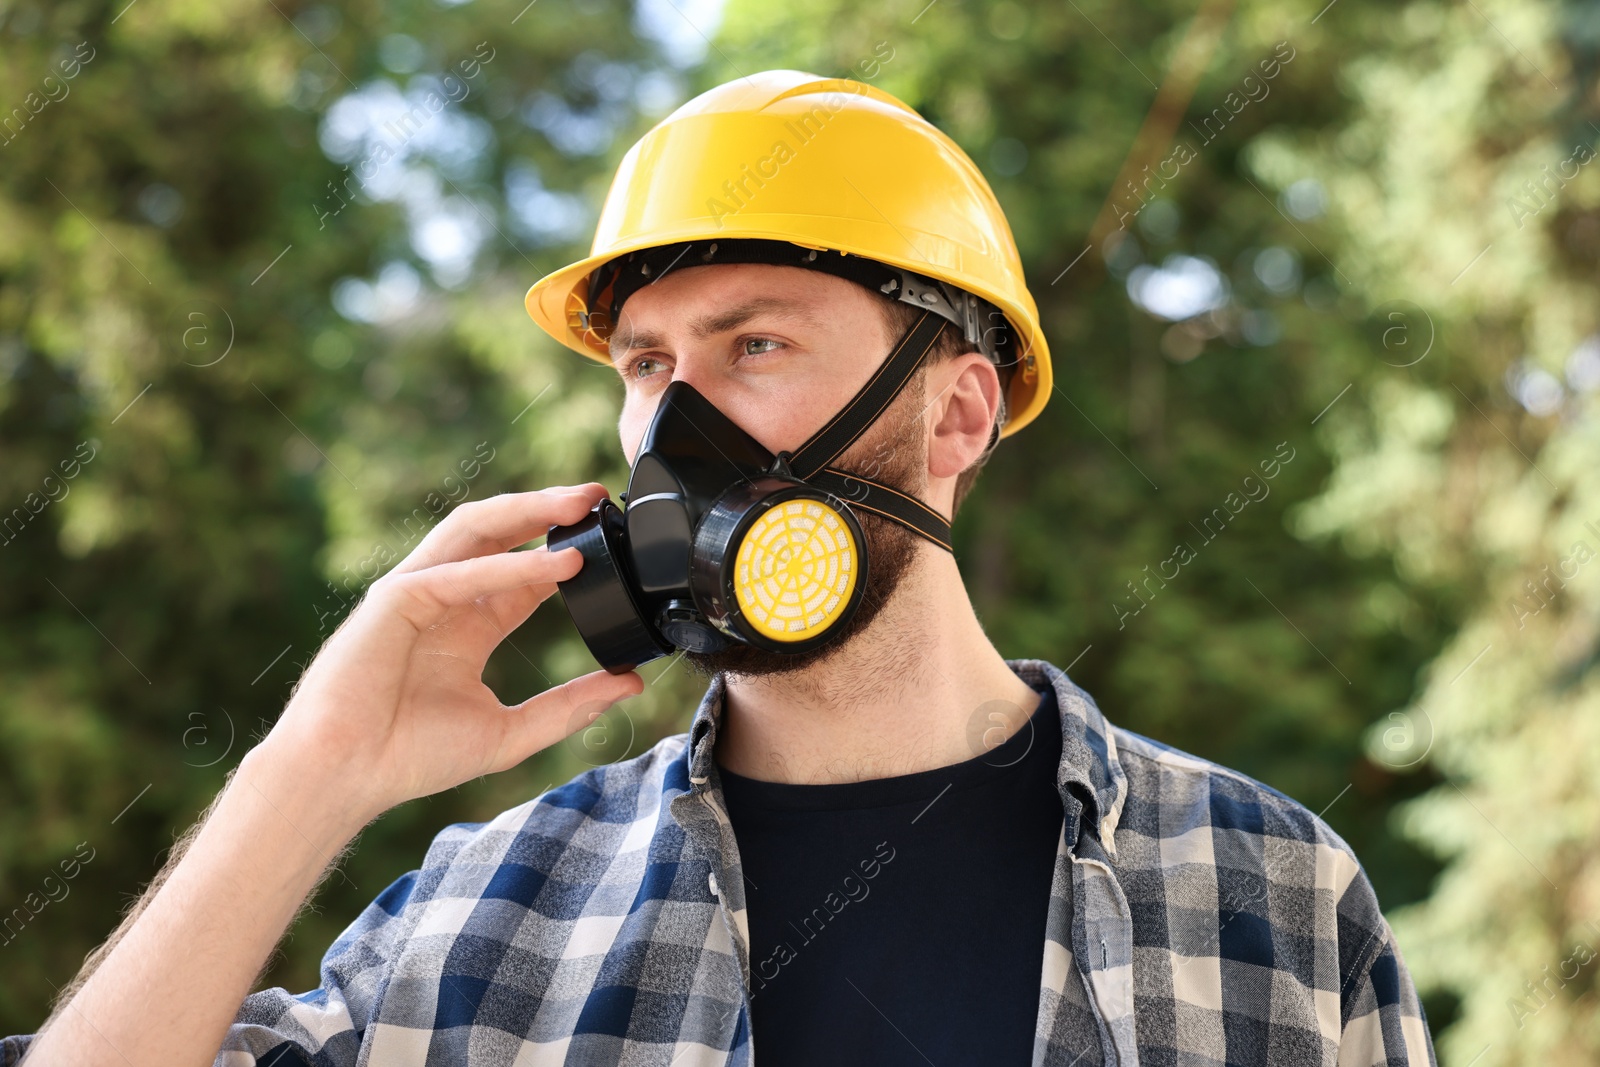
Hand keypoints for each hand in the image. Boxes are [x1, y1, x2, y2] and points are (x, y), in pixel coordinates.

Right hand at [256, 484, 642, 823]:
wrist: (346, 777)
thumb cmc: (409, 757)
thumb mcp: (510, 733)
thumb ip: (569, 707)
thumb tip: (631, 684)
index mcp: (468, 626)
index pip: (525, 573)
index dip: (567, 551)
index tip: (616, 541)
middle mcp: (444, 599)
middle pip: (501, 534)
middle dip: (549, 510)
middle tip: (600, 496)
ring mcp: (416, 592)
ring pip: (475, 530)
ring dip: (528, 511)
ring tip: (579, 503)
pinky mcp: (393, 599)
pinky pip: (456, 573)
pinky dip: (506, 566)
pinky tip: (553, 564)